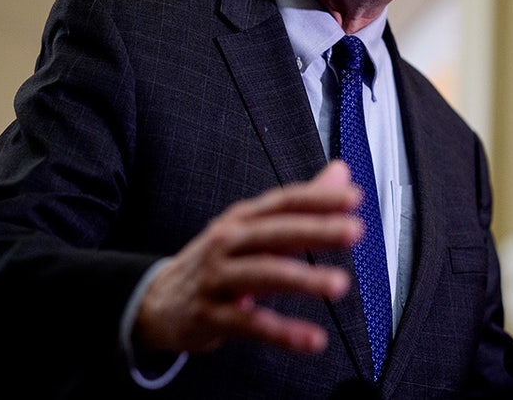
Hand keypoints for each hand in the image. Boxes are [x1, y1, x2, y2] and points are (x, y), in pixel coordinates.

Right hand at [135, 160, 363, 354]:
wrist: (158, 301)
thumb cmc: (216, 261)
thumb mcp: (252, 228)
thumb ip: (301, 206)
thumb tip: (342, 172)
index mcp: (242, 218)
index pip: (283, 202)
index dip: (318, 198)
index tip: (354, 198)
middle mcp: (227, 242)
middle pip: (275, 232)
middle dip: (316, 230)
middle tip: (354, 230)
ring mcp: (217, 278)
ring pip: (263, 275)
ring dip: (303, 279)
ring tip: (339, 284)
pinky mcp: (211, 315)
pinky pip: (251, 325)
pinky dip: (283, 333)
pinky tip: (313, 339)